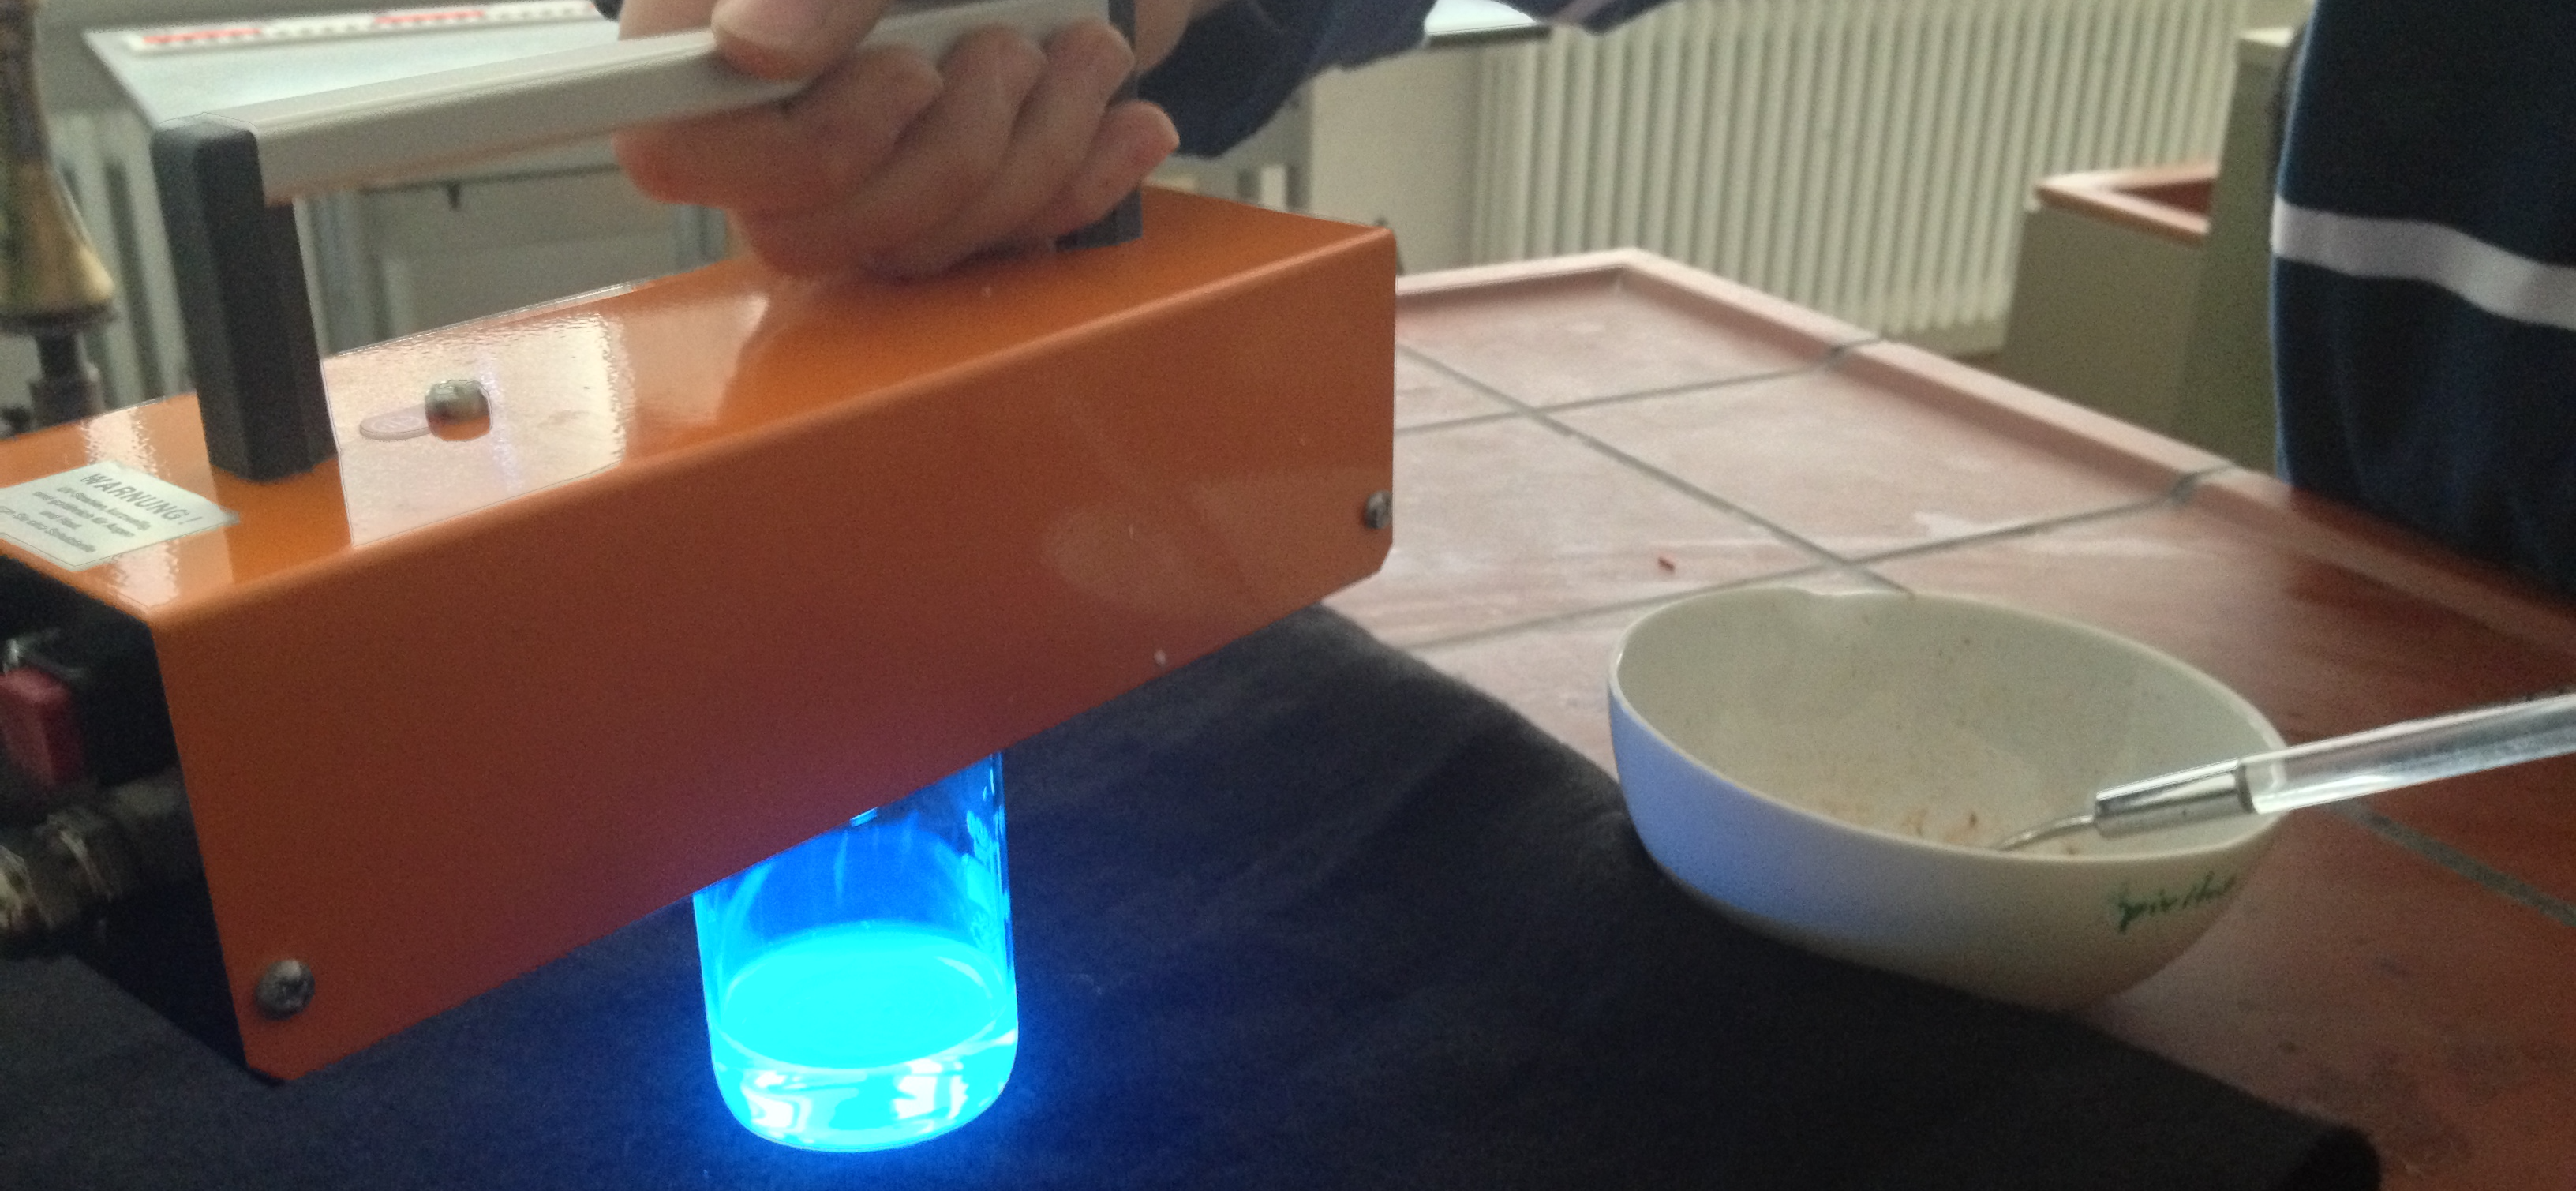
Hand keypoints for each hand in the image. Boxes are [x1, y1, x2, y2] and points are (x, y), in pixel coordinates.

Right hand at [613, 0, 1198, 277]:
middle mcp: (772, 122)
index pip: (676, 154)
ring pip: (918, 249)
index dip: (799, 149)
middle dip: (948, 153)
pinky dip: (1084, 177)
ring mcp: (864, 175)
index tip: (908, 73)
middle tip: (1008, 49)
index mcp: (709, 37)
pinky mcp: (955, 205)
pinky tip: (1128, 117)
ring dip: (1033, 151)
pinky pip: (1002, 250)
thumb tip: (748, 46)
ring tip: (1084, 49)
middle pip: (807, 235)